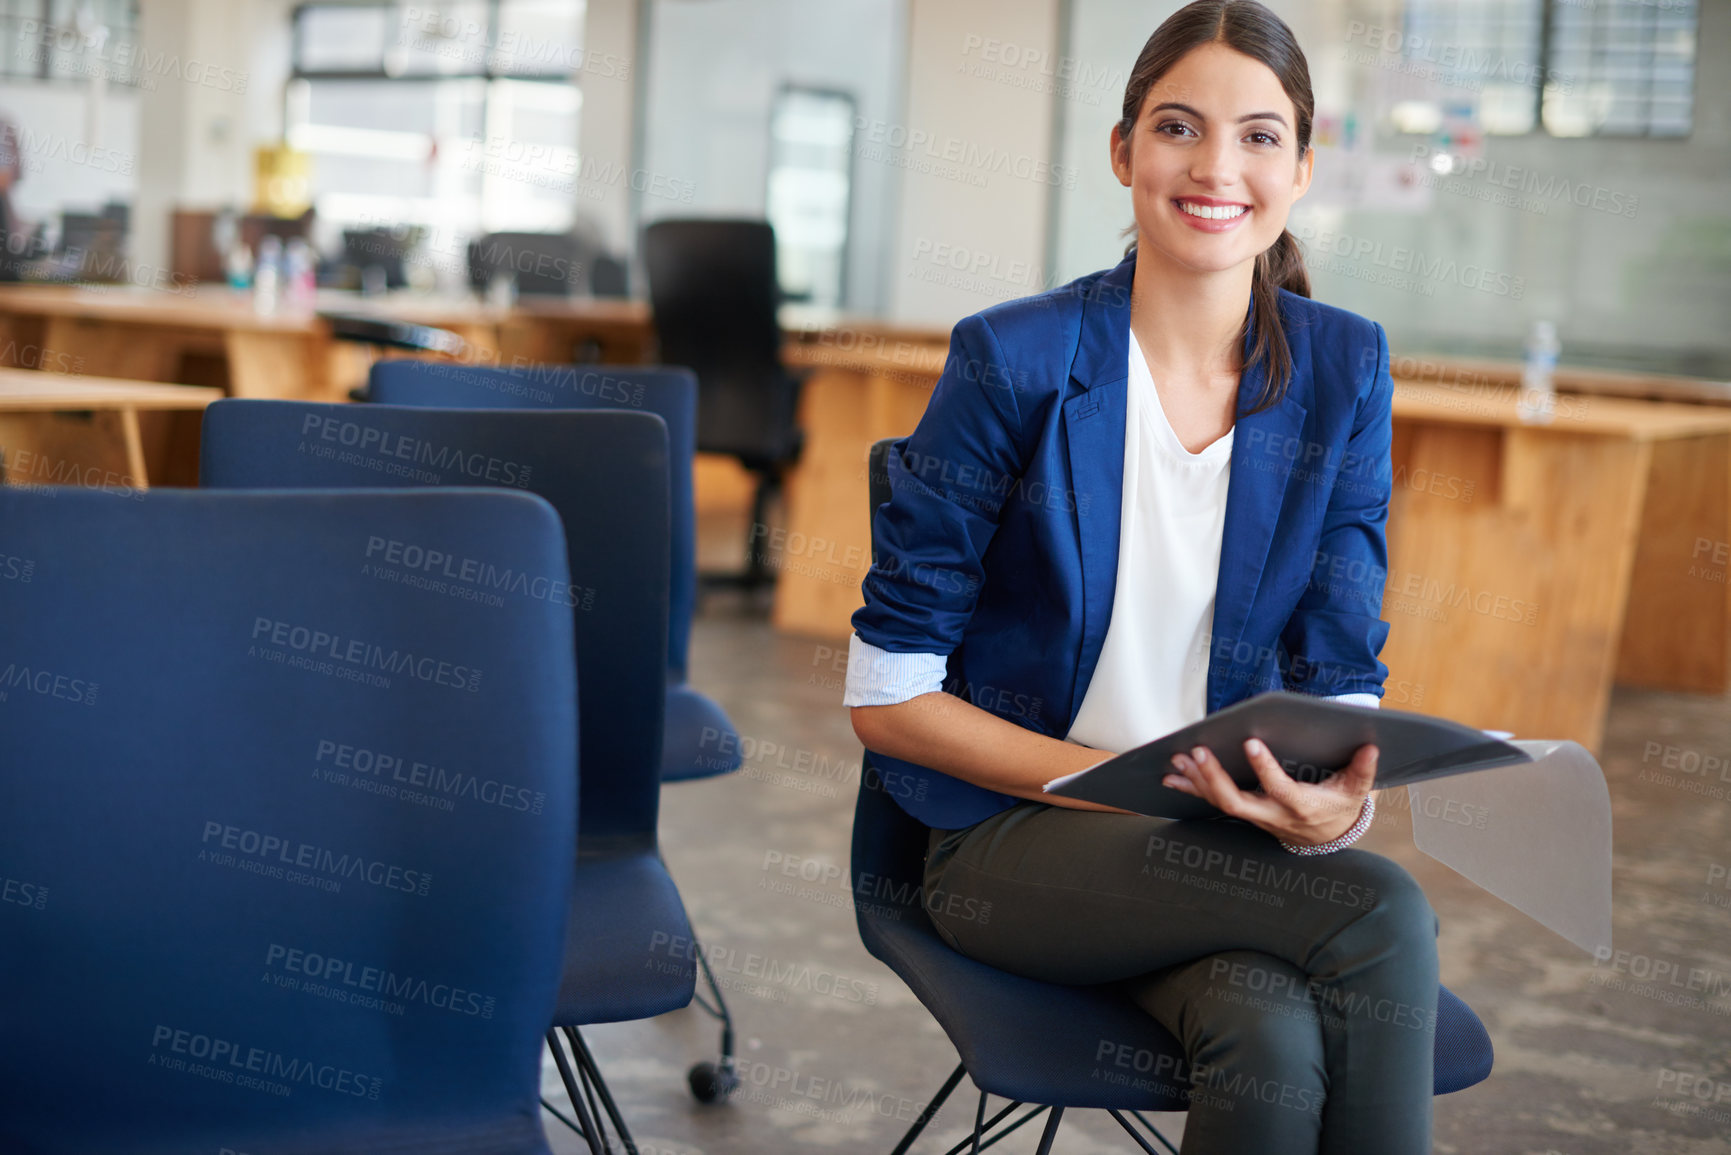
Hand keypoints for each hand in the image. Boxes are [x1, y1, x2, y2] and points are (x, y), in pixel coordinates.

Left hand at [1162, 738, 1377, 846]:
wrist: (1328, 837)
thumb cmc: (1340, 807)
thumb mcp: (1357, 791)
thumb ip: (1362, 770)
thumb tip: (1371, 747)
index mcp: (1300, 806)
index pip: (1280, 789)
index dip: (1264, 768)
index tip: (1251, 742)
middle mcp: (1272, 815)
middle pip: (1236, 802)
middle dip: (1214, 778)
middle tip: (1198, 751)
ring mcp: (1255, 816)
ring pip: (1219, 803)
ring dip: (1196, 781)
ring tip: (1178, 758)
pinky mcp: (1244, 813)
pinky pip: (1213, 802)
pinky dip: (1192, 789)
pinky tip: (1172, 777)